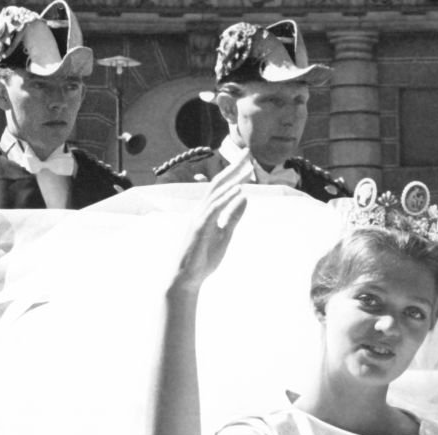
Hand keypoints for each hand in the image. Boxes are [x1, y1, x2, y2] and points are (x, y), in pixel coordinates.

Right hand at [172, 161, 247, 290]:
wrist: (188, 279)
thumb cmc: (204, 258)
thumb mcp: (225, 234)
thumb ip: (233, 216)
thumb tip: (244, 197)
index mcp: (208, 211)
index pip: (221, 187)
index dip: (234, 172)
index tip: (249, 160)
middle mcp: (201, 210)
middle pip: (218, 183)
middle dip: (234, 167)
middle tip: (249, 152)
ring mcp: (199, 218)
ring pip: (216, 193)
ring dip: (233, 180)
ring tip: (249, 169)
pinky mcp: (199, 229)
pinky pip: (214, 210)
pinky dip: (227, 199)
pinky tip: (239, 191)